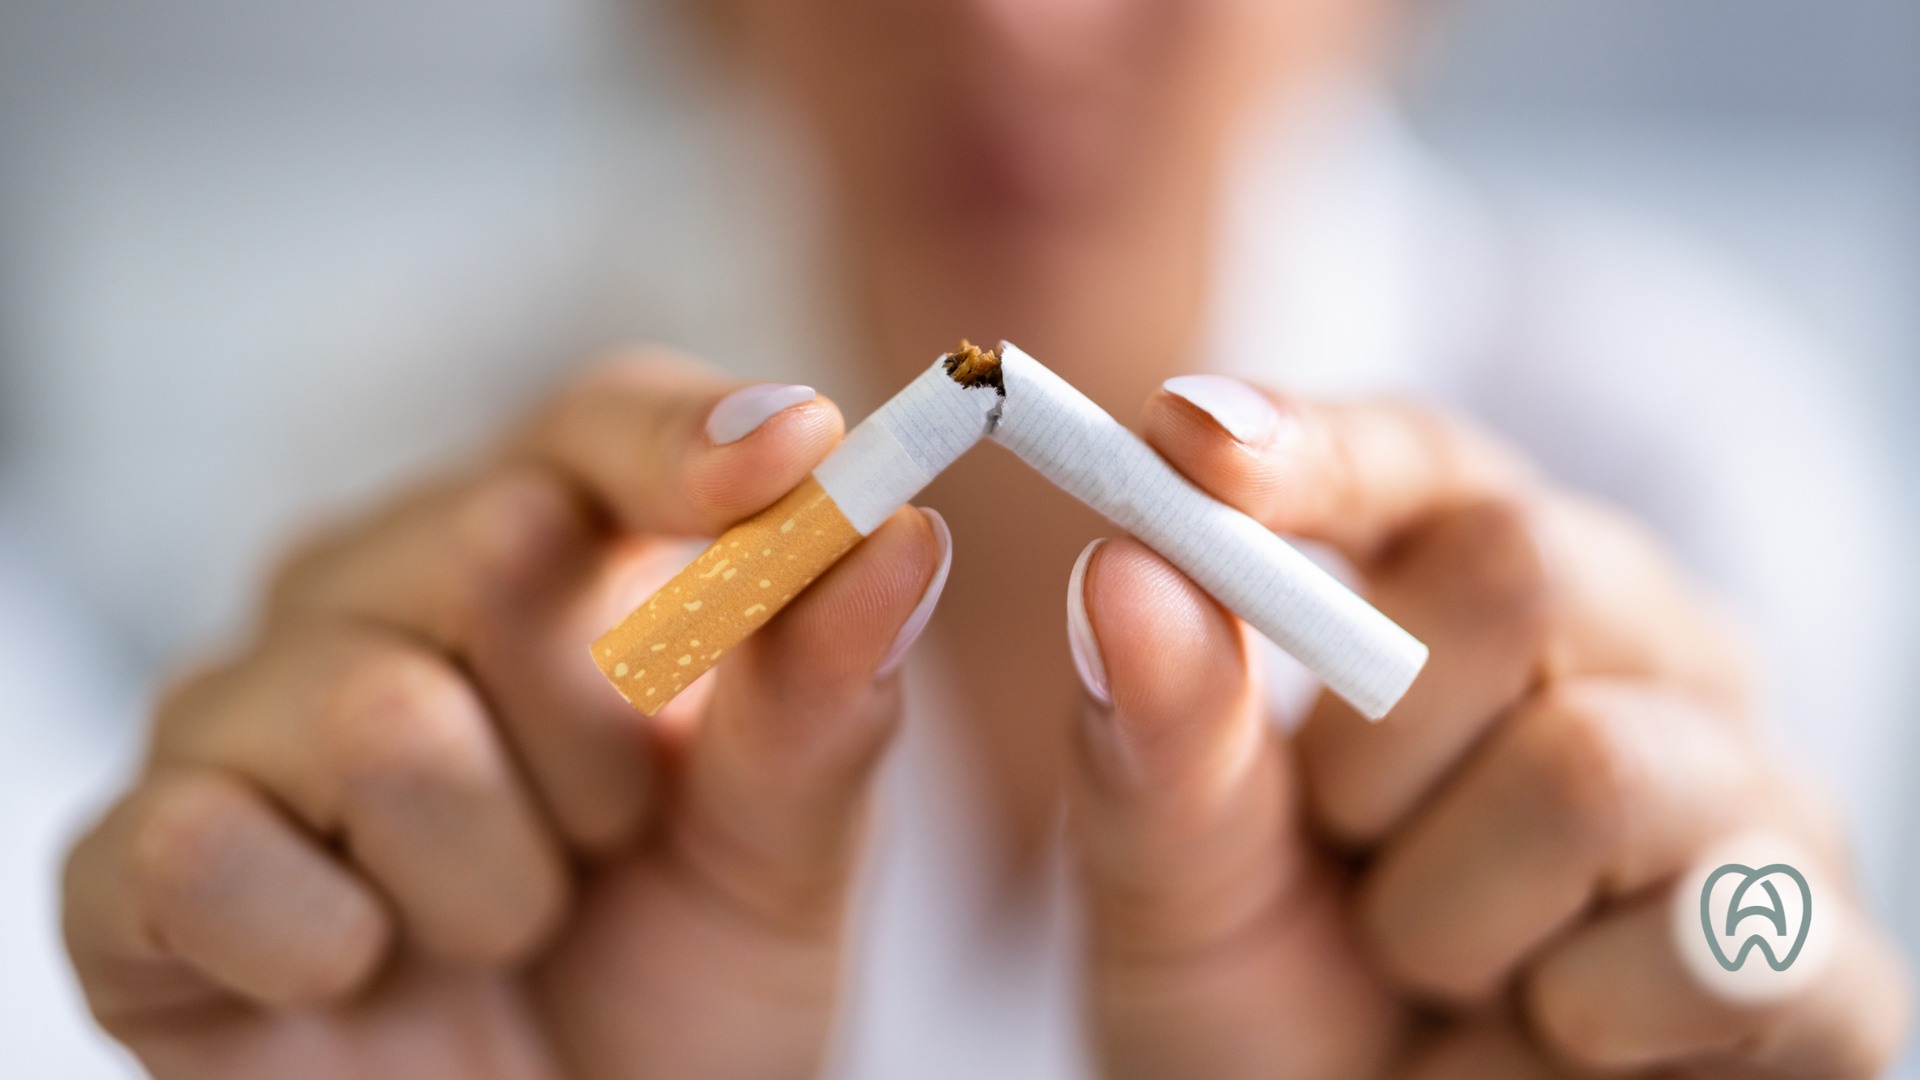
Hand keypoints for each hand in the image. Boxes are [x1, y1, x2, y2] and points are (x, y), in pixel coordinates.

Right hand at [62, 353, 947, 1079]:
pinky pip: (211, 850)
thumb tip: (900, 533)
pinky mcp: (137, 862)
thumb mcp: (783, 857)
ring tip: (506, 927)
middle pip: (497, 541)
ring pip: (377, 716)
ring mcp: (247, 714)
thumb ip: (827, 701)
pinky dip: (330, 946)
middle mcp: (383, 594)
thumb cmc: (675, 989)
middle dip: (605, 737)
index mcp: (551, 561)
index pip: (601, 423)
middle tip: (612, 838)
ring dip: (493, 874)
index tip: (797, 457)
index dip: (692, 439)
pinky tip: (359, 976)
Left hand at [1065, 378, 1911, 1078]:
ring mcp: (1751, 798)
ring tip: (1438, 962)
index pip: (1419, 461)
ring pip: (1598, 766)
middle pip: (1525, 567)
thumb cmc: (1263, 1003)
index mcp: (1477, 599)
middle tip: (1344, 847)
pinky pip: (1709, 936)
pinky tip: (1556, 1034)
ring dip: (1450, 908)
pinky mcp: (1828, 963)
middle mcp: (1638, 655)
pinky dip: (1575, 1015)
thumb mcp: (1170, 882)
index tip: (1193, 450)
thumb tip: (1126, 572)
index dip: (1313, 446)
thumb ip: (1155, 736)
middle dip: (1371, 747)